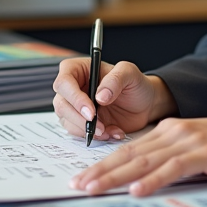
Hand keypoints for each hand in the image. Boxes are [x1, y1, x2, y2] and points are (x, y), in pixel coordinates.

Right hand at [52, 57, 174, 141]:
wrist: (145, 104)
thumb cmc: (135, 84)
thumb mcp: (130, 74)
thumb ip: (116, 80)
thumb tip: (99, 96)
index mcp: (79, 69)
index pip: (64, 82)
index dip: (74, 98)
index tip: (91, 112)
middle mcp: (73, 87)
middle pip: (61, 104)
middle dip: (79, 119)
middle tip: (100, 126)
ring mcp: (75, 106)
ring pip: (67, 121)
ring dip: (87, 130)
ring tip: (109, 130)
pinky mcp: (81, 122)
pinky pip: (79, 133)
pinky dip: (95, 136)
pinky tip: (113, 132)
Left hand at [69, 105, 206, 196]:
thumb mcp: (197, 149)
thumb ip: (174, 160)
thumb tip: (148, 180)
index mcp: (169, 131)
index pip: (129, 150)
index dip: (104, 164)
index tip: (83, 178)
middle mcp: (173, 133)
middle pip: (129, 154)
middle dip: (100, 171)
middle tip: (76, 186)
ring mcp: (188, 142)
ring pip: (144, 161)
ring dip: (116, 176)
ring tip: (94, 189)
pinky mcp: (205, 154)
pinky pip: (173, 169)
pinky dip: (152, 180)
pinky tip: (136, 191)